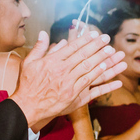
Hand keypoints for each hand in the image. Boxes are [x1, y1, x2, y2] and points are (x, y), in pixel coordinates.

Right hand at [12, 32, 126, 128]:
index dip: (86, 40)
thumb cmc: (27, 84)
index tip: (95, 34)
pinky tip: (110, 74)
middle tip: (107, 39)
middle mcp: (63, 71)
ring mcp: (69, 84)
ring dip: (102, 60)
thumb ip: (39, 47)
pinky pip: (91, 87)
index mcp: (53, 61)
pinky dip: (102, 80)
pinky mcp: (74, 96)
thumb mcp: (29, 63)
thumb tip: (44, 33)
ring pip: (90, 69)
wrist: (27, 107)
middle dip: (97, 47)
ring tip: (112, 52)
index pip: (73, 48)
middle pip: (84, 56)